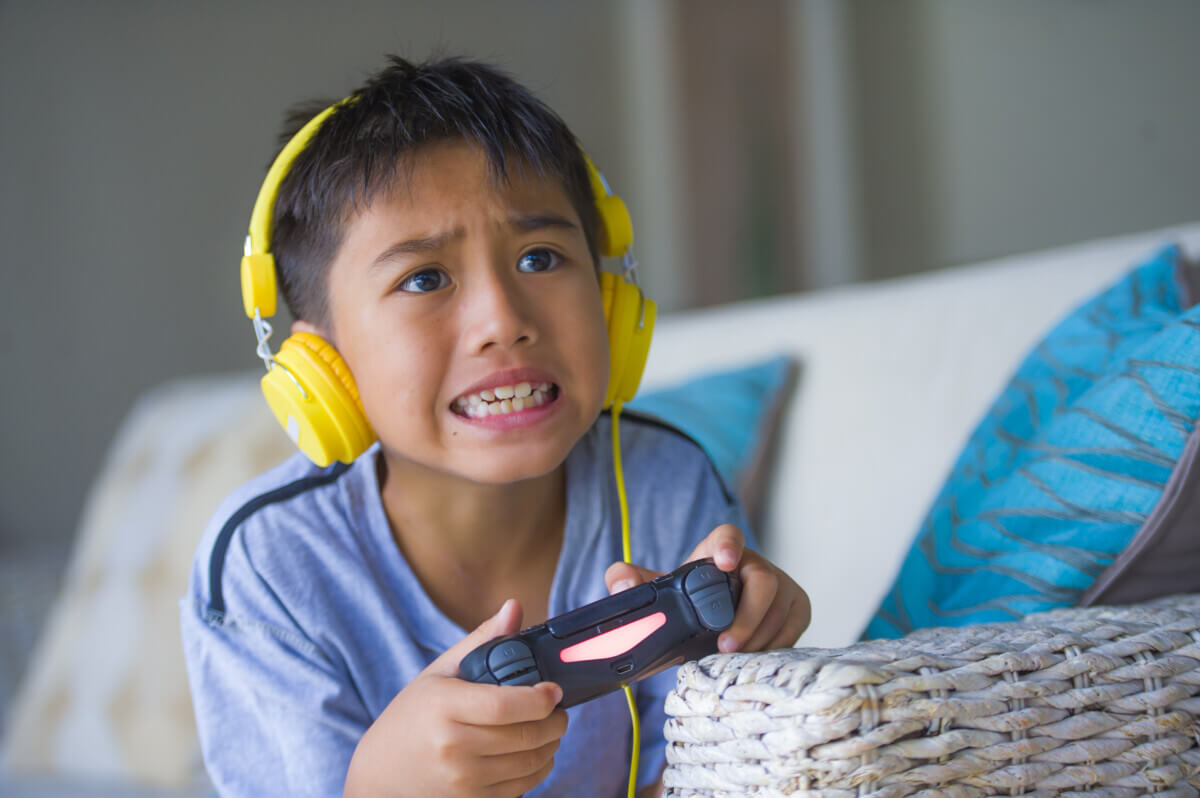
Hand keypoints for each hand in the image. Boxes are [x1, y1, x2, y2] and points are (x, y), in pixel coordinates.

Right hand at [344, 599, 567, 797]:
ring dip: (551, 745)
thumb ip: (481, 640)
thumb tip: (514, 607)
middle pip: (525, 736)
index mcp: (443, 706)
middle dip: (555, 722)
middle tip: (558, 710)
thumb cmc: (412, 717)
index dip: (539, 699)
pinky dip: (538, 769)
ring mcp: (462, 780)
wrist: (380, 774)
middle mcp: (452, 747)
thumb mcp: (439, 673)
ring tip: (550, 729)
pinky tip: (534, 753)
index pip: (504, 706)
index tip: (554, 691)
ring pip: (529, 764)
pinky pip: (521, 787)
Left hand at [605, 524, 809, 652]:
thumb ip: (629, 582)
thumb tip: (621, 584)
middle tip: (724, 645)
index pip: (728, 536)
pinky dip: (775, 647)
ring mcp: (781, 585)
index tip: (724, 562)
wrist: (709, 629)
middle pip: (764, 581)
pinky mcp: (797, 609)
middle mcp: (754, 564)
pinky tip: (753, 660)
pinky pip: (794, 628)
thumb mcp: (655, 594)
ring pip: (781, 609)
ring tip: (732, 659)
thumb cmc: (685, 606)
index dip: (729, 545)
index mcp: (718, 551)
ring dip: (759, 639)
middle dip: (747, 616)